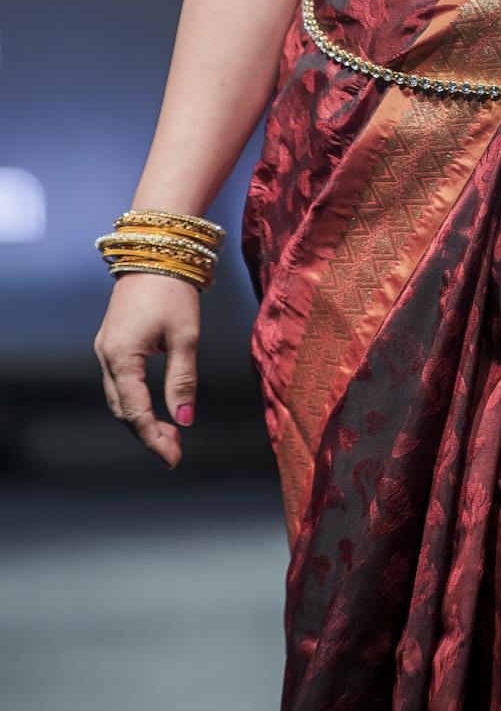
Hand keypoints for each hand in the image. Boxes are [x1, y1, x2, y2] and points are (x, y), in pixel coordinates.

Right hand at [93, 272, 200, 468]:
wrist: (155, 252)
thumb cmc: (172, 291)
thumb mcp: (185, 337)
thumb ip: (182, 379)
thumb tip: (185, 419)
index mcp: (121, 357)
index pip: (135, 412)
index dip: (154, 438)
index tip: (174, 458)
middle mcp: (106, 356)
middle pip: (123, 409)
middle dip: (147, 433)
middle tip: (175, 450)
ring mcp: (106, 349)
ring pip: (119, 397)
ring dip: (141, 418)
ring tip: (170, 433)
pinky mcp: (113, 342)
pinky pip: (120, 382)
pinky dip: (136, 400)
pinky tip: (155, 407)